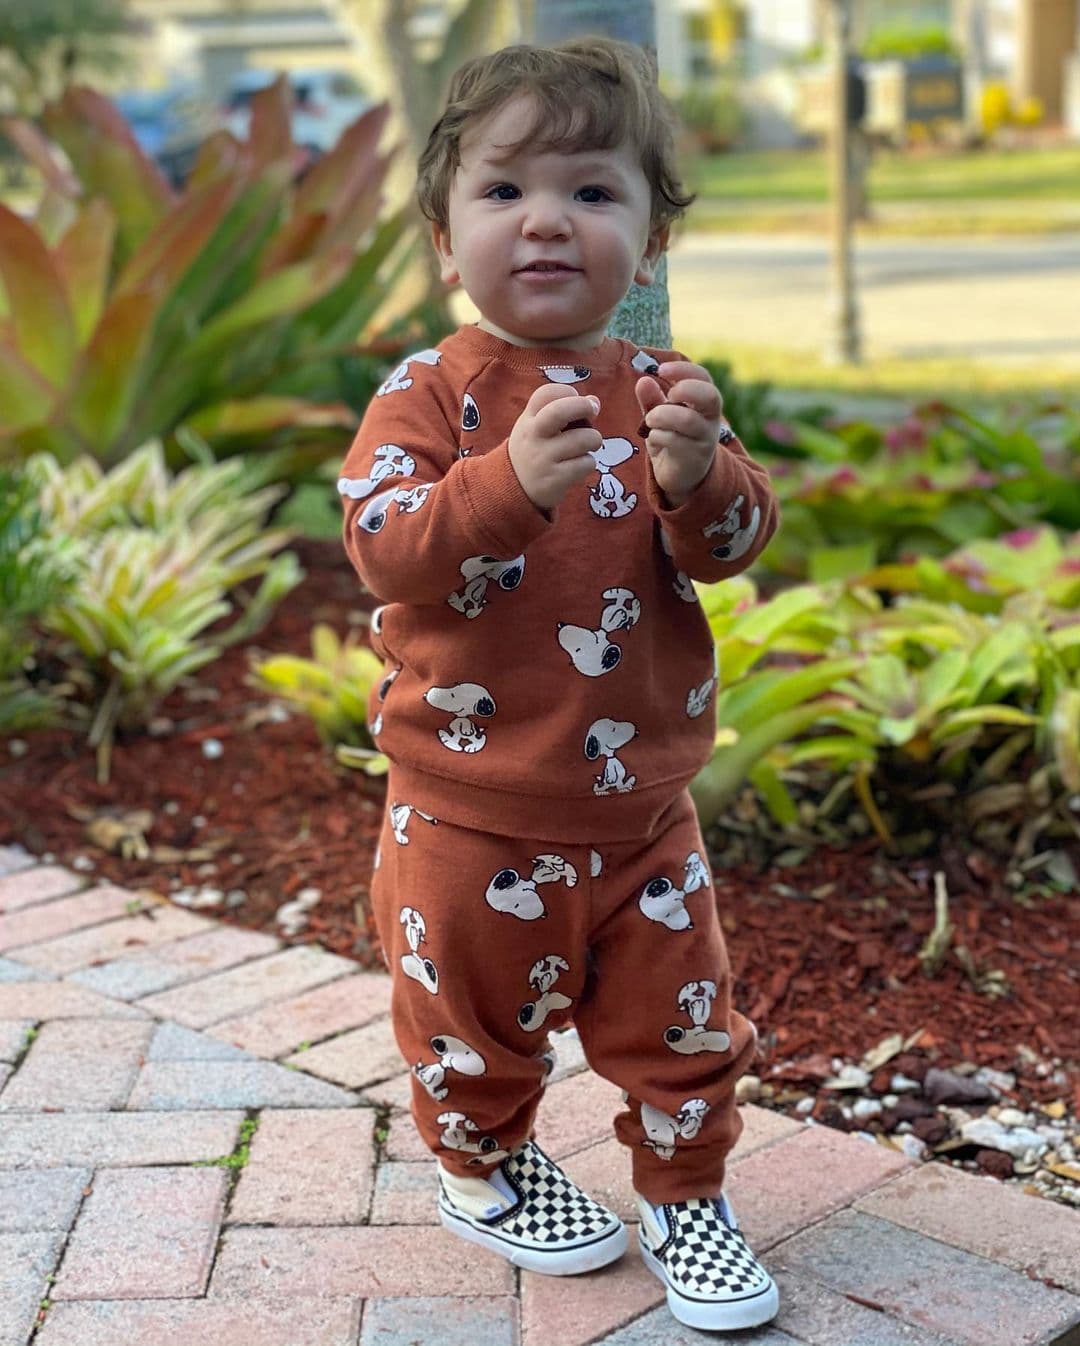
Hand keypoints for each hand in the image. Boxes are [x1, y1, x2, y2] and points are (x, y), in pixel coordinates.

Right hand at [508, 384, 601, 511]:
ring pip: (583, 439)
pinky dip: (588, 463)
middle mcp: (533, 436)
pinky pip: (585, 464)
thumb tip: (595, 401)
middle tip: (593, 411)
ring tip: (588, 446)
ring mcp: (542, 459)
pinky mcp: (554, 480)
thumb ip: (562, 411)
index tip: (575, 400)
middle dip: (583, 406)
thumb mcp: (536, 427)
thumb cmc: (533, 451)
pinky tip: (578, 466)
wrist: (513, 490)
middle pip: (560, 411)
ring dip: (594, 440)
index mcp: (528, 419)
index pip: (546, 394)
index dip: (567, 392)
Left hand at [635, 361, 722, 507]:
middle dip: (684, 390)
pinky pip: (675, 442)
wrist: (682, 476)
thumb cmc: (673, 438)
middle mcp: (710, 418)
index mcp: (704, 401)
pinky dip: (658, 435)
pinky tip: (653, 438)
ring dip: (662, 415)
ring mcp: (704, 439)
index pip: (703, 377)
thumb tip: (643, 380)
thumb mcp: (660, 416)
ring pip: (688, 420)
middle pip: (710, 395)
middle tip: (666, 396)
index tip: (660, 370)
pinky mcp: (694, 458)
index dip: (683, 370)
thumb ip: (652, 399)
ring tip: (649, 420)